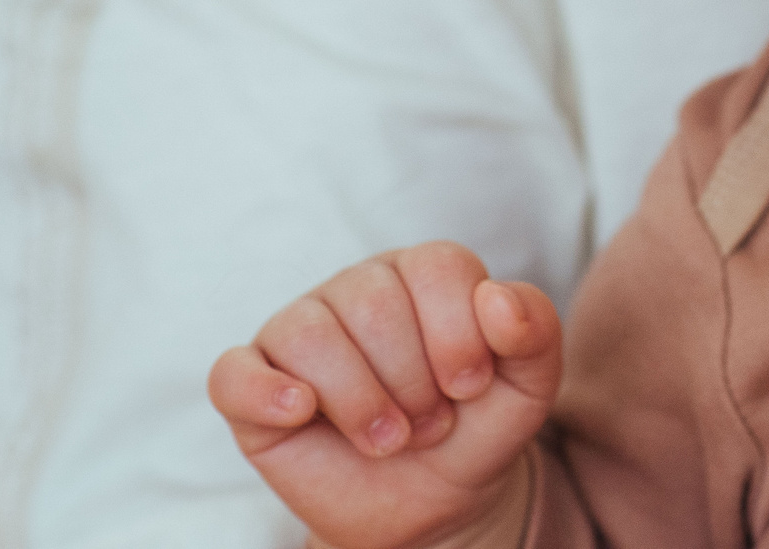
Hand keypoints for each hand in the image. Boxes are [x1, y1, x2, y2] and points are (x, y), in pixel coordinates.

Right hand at [208, 241, 563, 548]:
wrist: (434, 503)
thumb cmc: (476, 428)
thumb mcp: (528, 386)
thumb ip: (536, 332)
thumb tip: (496, 297)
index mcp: (422, 272)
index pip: (436, 266)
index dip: (458, 335)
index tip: (468, 388)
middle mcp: (357, 288)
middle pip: (374, 302)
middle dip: (413, 381)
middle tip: (427, 424)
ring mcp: (298, 331)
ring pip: (311, 334)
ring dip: (360, 400)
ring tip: (388, 439)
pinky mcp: (251, 385)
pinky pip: (233, 374)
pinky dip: (265, 392)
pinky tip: (302, 412)